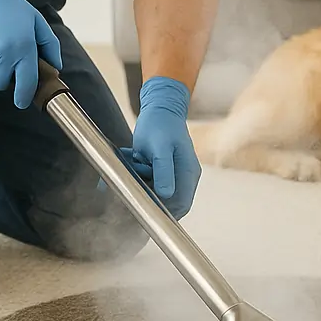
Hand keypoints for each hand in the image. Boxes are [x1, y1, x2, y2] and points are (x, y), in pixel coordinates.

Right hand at [0, 0, 62, 108]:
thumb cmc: (5, 5)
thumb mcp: (35, 19)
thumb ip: (49, 44)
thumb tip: (55, 67)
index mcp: (24, 48)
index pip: (27, 84)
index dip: (25, 96)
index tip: (23, 101)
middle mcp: (4, 57)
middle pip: (2, 84)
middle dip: (4, 75)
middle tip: (4, 55)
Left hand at [126, 76, 200, 218]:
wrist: (160, 107)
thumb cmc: (161, 124)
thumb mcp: (160, 147)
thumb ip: (164, 170)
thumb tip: (166, 195)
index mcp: (188, 173)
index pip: (180, 206)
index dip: (163, 213)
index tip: (142, 208)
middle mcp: (183, 177)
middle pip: (166, 202)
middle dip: (146, 195)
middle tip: (134, 178)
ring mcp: (173, 174)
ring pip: (153, 192)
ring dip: (138, 181)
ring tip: (134, 160)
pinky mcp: (161, 171)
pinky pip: (147, 181)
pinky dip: (135, 174)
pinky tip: (132, 158)